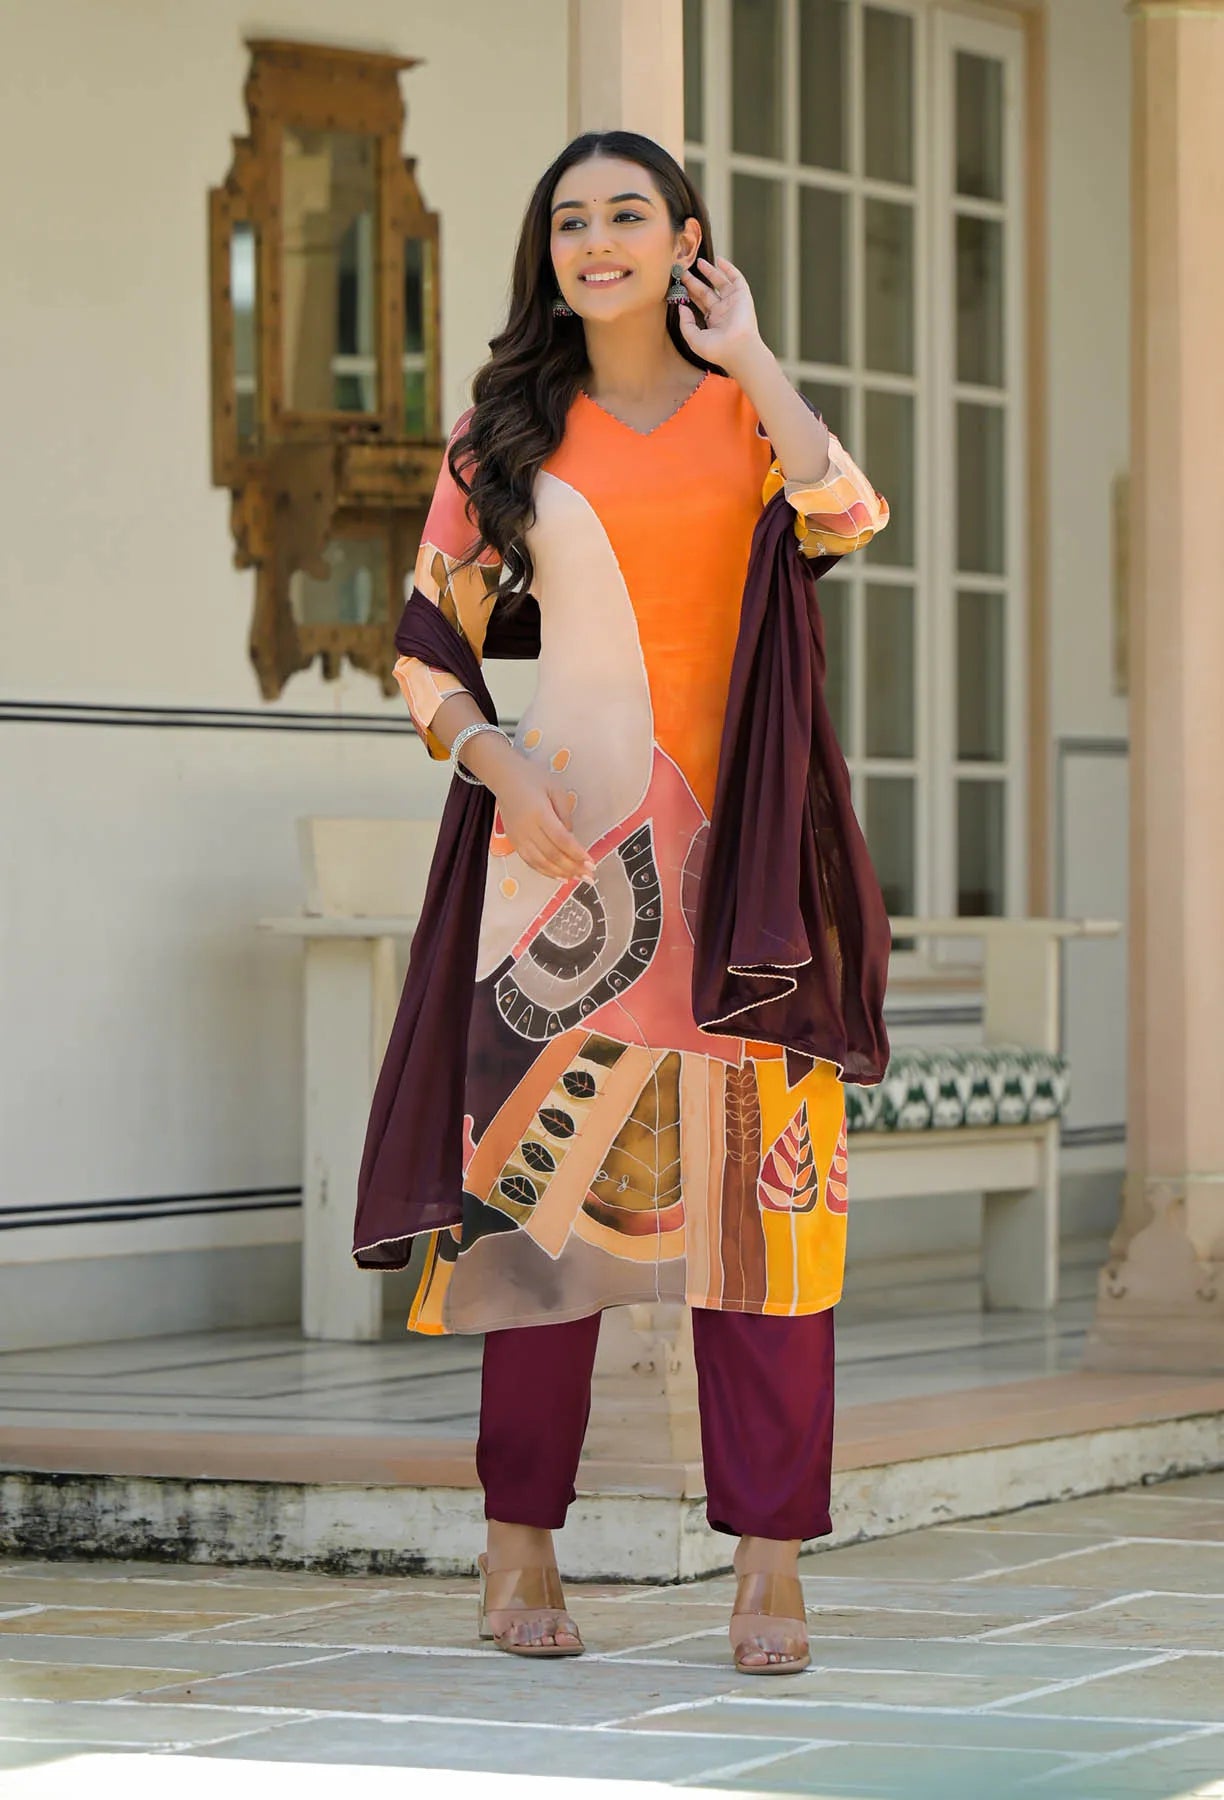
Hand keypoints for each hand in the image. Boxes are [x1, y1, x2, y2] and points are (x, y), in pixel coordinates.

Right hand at [493, 756, 596, 883]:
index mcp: (539, 813)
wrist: (504, 778)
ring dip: (560, 873)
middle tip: (589, 876)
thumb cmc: (533, 779)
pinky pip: (530, 862)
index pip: (561, 839)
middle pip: (552, 854)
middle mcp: (527, 828)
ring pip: (540, 862)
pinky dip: (545, 872)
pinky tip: (559, 876)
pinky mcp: (513, 842)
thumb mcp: (555, 789)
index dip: (577, 854)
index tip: (592, 863)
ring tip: (577, 879)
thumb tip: (571, 837)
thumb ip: (565, 814)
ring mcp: (518, 837)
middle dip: (572, 867)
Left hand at [676, 256, 765, 374]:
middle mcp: (723, 311)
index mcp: (713, 321)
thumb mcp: (694, 338)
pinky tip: (719, 260)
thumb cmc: (717, 349)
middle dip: (695, 280)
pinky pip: (736, 278)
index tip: (678, 284)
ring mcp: (733, 302)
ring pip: (720, 282)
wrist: (737, 349)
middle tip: (683, 270)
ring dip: (710, 272)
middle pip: (707, 291)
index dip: (689, 292)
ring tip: (699, 262)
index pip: (699, 302)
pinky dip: (729, 269)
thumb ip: (685, 323)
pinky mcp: (742, 296)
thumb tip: (681, 307)